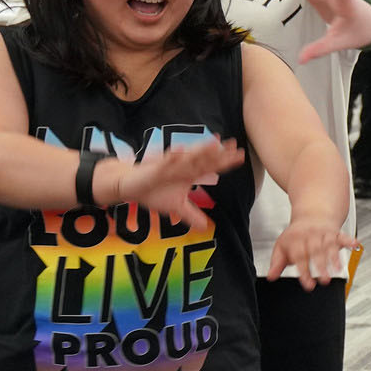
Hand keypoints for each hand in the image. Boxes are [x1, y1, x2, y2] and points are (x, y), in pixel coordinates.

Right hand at [115, 139, 244, 228]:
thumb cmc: (153, 192)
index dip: (225, 162)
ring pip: (187, 157)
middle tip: (235, 145)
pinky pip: (165, 161)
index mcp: (189, 174)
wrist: (130, 186)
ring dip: (200, 150)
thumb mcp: (176, 207)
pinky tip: (181, 150)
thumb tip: (206, 227)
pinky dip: (172, 156)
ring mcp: (170, 165)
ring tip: (214, 143)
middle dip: (218, 153)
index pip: (210, 167)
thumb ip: (191, 215)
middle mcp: (182, 167)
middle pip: (204, 159)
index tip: (241, 156)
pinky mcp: (155, 168)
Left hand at [268, 221, 358, 289]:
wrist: (311, 213)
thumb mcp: (282, 246)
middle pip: (316, 251)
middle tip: (324, 280)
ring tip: (338, 270)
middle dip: (321, 266)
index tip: (308, 284)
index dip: (304, 271)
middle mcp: (310, 236)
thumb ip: (277, 263)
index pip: (299, 257)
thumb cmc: (296, 234)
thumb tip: (271, 276)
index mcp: (296, 240)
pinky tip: (355, 245)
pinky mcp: (335, 232)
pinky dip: (349, 240)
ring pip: (329, 245)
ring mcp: (324, 233)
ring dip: (335, 258)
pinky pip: (343, 235)